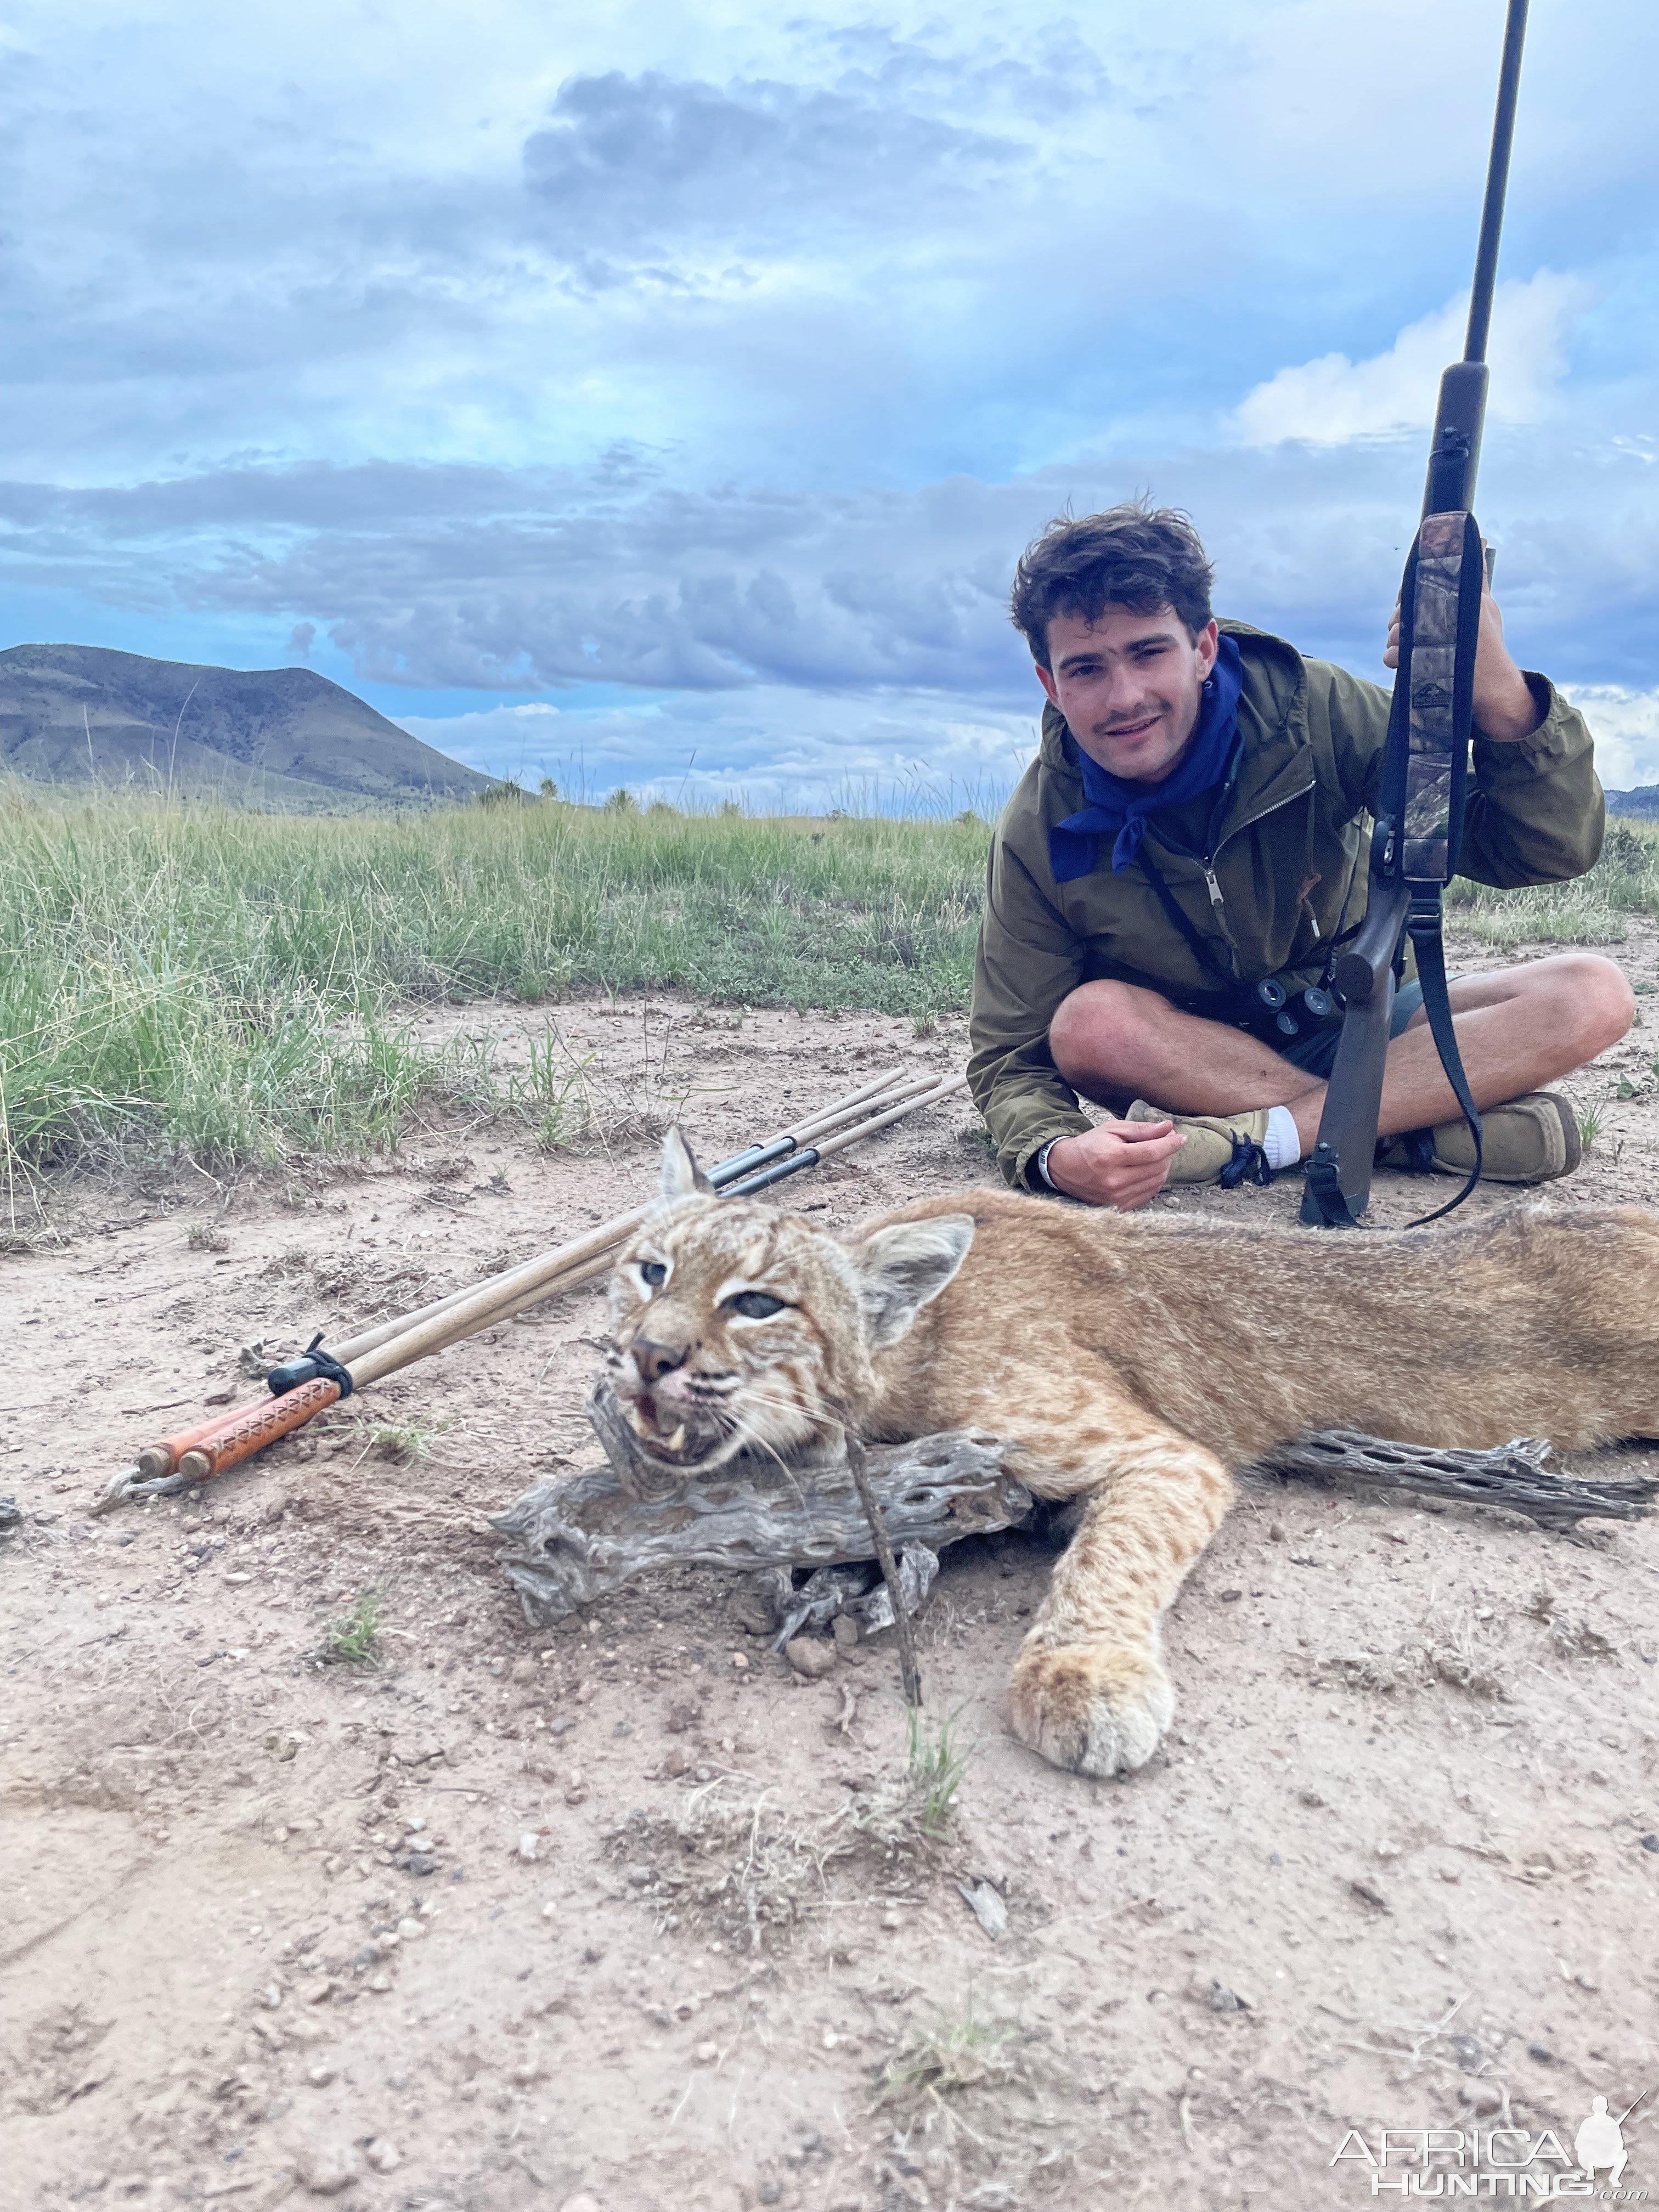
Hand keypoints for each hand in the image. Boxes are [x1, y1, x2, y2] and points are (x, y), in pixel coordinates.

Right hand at [1044, 1118, 1183, 1208]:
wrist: (1065, 1169)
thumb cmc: (1090, 1145)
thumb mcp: (1112, 1129)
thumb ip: (1141, 1129)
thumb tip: (1168, 1127)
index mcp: (1111, 1156)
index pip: (1151, 1152)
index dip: (1170, 1144)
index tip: (1181, 1137)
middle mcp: (1114, 1179)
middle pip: (1157, 1167)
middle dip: (1166, 1153)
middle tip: (1163, 1143)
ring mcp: (1117, 1196)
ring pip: (1157, 1181)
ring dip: (1162, 1167)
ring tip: (1153, 1157)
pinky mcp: (1119, 1206)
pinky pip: (1149, 1193)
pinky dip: (1153, 1180)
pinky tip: (1145, 1171)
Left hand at [1383, 556, 1542, 742]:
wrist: (1495, 688)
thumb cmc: (1488, 648)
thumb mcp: (1487, 608)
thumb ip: (1478, 576)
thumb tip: (1481, 542)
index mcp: (1463, 597)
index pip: (1423, 583)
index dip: (1408, 593)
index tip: (1405, 601)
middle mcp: (1451, 613)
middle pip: (1405, 608)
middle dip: (1401, 620)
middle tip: (1410, 631)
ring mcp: (1438, 638)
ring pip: (1397, 632)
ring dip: (1398, 641)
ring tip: (1411, 649)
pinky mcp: (1426, 662)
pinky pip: (1393, 655)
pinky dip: (1395, 659)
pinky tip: (1406, 662)